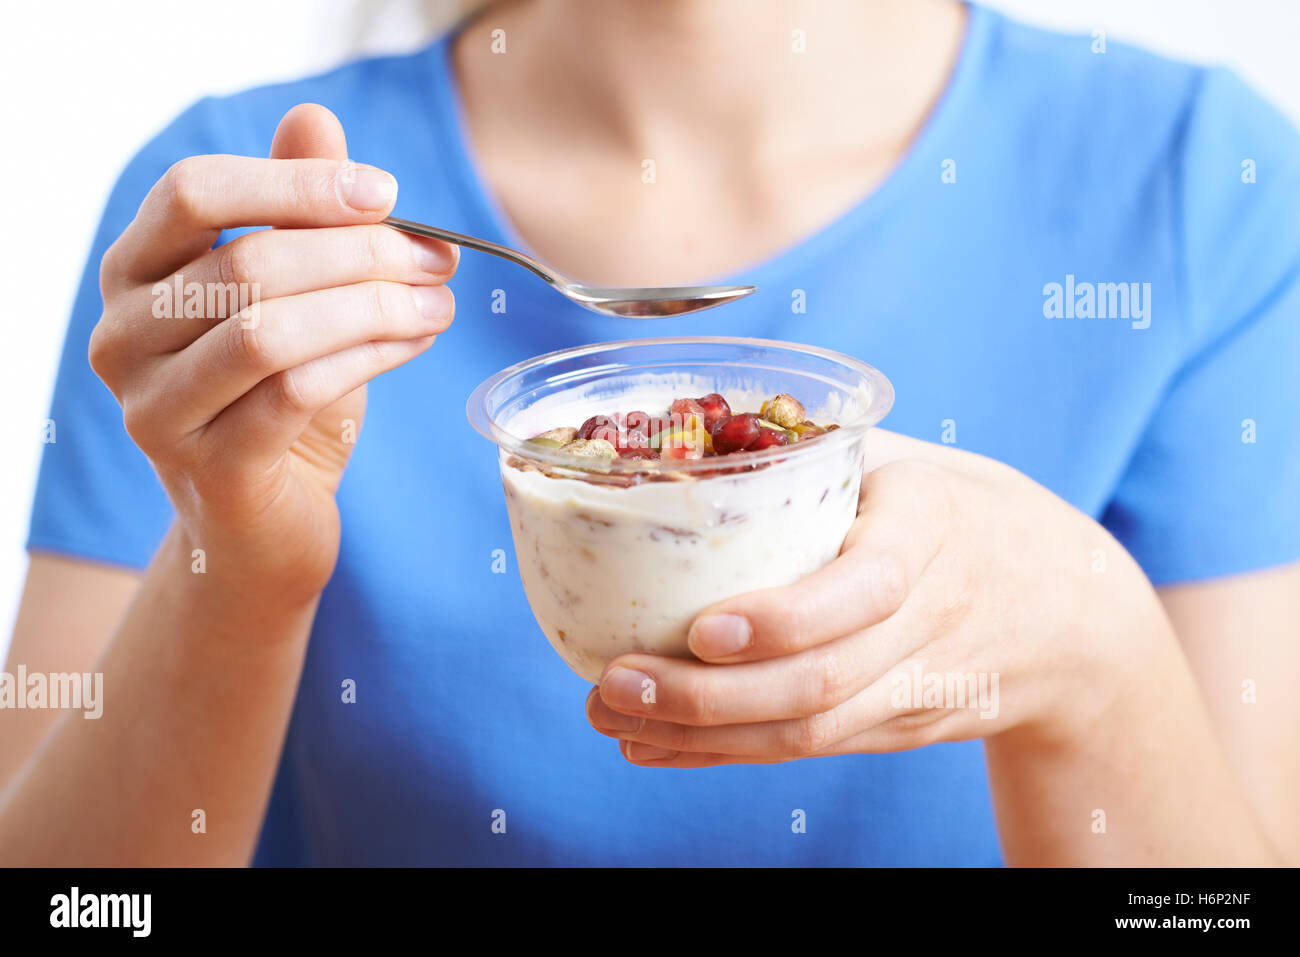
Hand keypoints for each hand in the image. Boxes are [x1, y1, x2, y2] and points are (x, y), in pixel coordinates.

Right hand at [90, 104, 456, 603]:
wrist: (262, 524)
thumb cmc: (277, 398)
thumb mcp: (290, 297)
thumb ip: (291, 210)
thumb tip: (315, 117)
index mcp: (133, 274)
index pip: (192, 192)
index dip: (295, 184)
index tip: (386, 192)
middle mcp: (122, 337)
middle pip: (247, 263)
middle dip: (362, 253)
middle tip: (438, 258)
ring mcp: (154, 408)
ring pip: (272, 330)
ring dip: (375, 307)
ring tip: (439, 304)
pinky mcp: (208, 468)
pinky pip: (297, 393)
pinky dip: (369, 358)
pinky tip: (415, 343)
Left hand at [586, 429, 1166, 765]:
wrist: (1069, 608)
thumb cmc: (960, 510)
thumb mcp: (910, 460)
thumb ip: (820, 448)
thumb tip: (690, 419)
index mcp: (935, 530)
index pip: (866, 589)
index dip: (784, 620)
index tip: (703, 628)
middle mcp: (933, 618)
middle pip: (821, 681)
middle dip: (707, 696)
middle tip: (614, 684)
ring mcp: (921, 686)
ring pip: (808, 732)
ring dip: (699, 735)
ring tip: (612, 719)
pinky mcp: (902, 728)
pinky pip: (809, 751)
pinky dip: (726, 753)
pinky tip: (655, 746)